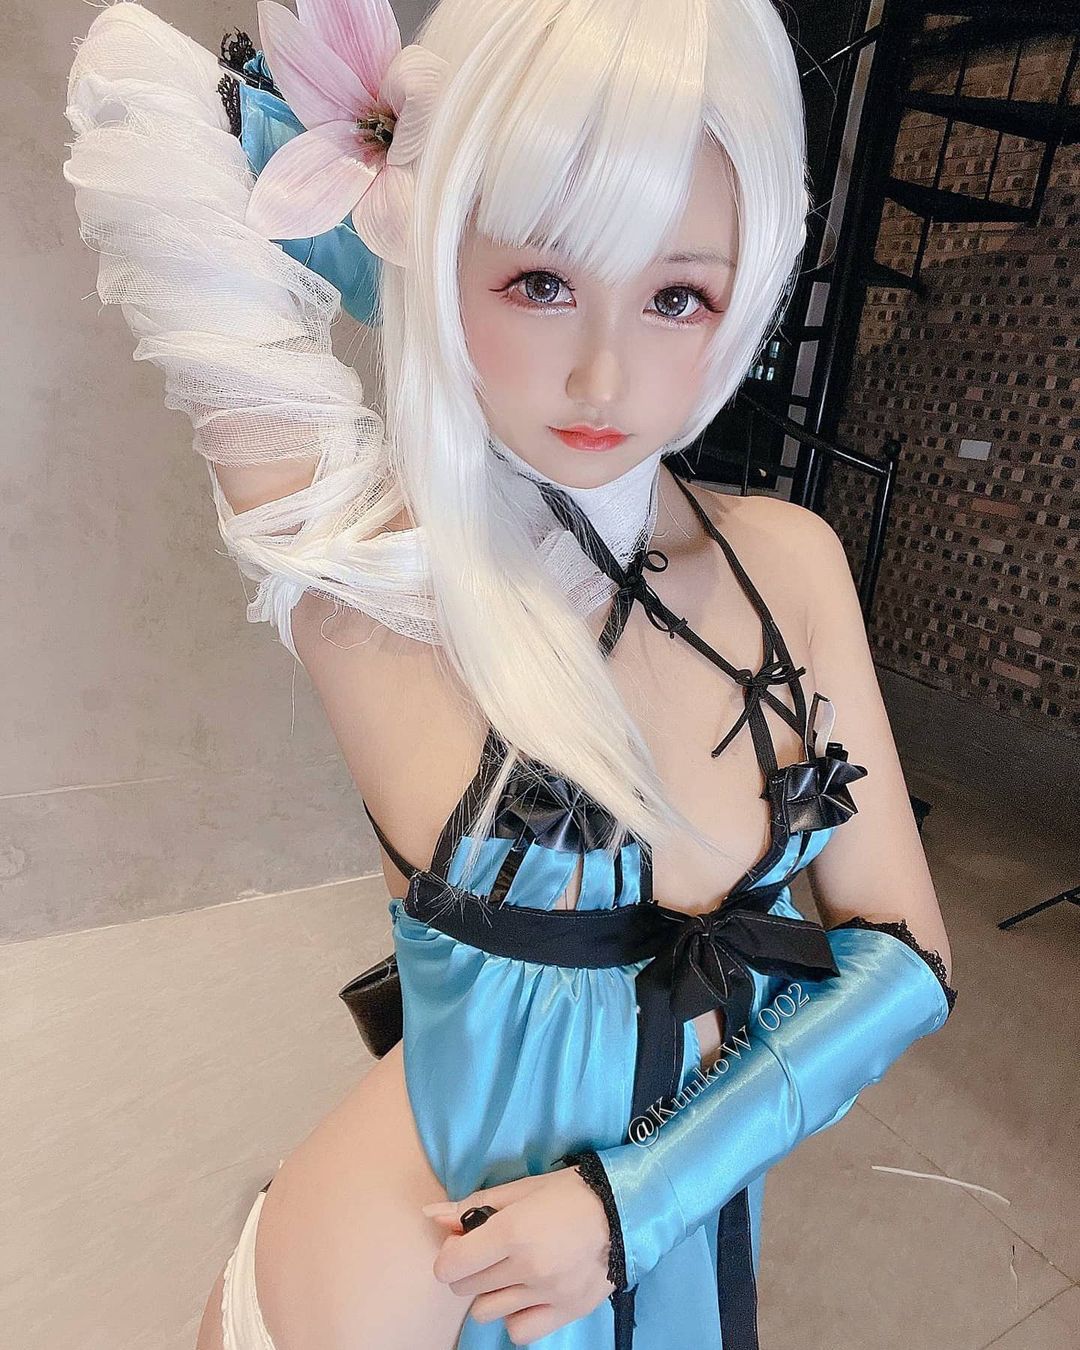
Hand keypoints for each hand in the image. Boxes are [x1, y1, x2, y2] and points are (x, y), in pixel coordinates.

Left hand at [420, 1163, 614, 1343]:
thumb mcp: (521, 1188)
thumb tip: (431, 1215)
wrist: (625, 1210)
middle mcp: (526, 1268)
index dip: (450, 1254)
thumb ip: (474, 1205)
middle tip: (489, 1251)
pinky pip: (518, 1331)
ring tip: (510, 1272)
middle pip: (465, 1287)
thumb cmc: (569, 1192)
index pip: (451, 1265)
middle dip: (468, 1269)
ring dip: (490, 1292)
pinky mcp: (565, 1313)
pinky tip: (525, 1294)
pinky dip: (514, 1316)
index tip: (463, 1242)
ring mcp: (546, 1295)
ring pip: (486, 1311)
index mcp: (513, 1232)